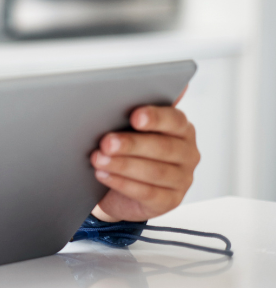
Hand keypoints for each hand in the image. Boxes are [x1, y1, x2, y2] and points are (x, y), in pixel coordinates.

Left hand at [90, 97, 199, 222]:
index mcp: (181, 128)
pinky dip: (122, 183)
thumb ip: (133, 111)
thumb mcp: (128, 129)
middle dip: (132, 144)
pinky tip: (103, 175)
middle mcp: (187, 153)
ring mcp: (182, 179)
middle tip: (106, 142)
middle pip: (163, 147)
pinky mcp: (170, 201)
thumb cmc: (125, 150)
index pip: (174, 120)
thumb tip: (127, 86)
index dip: (155, 118)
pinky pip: (147, 192)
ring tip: (98, 159)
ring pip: (155, 172)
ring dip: (123, 165)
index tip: (135, 116)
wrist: (116, 187)